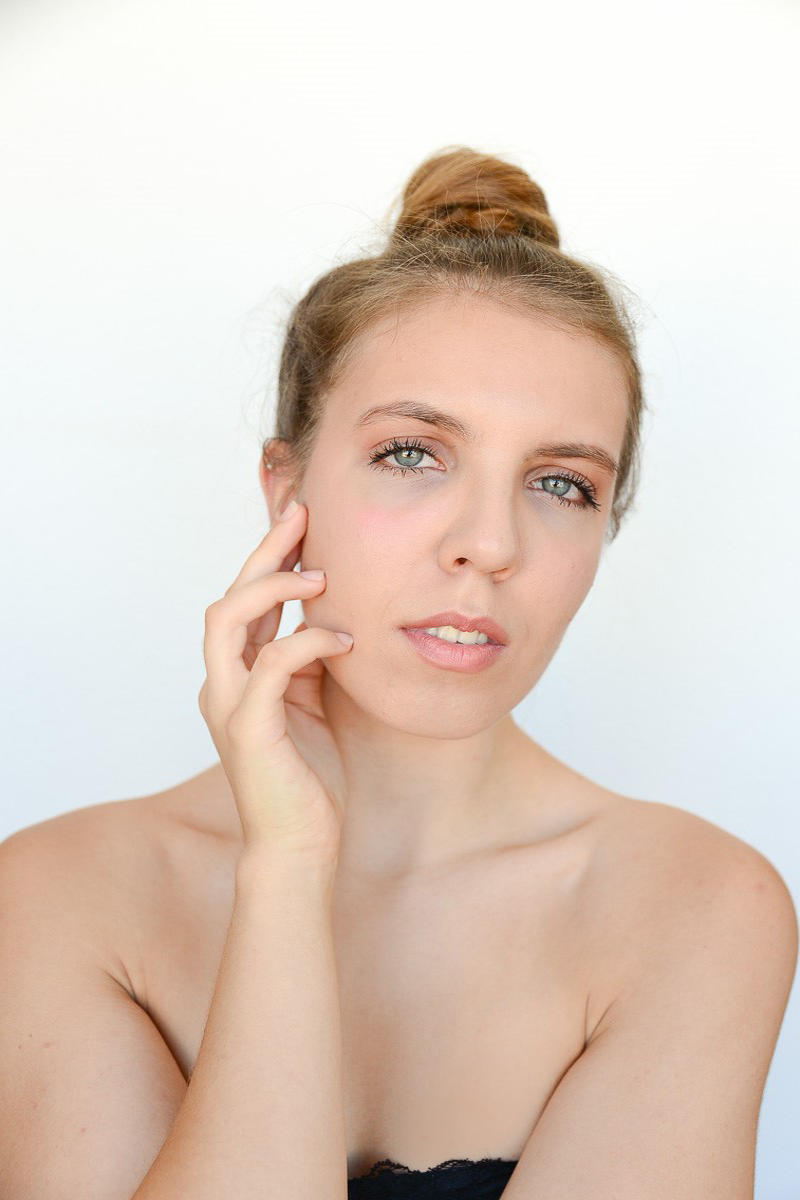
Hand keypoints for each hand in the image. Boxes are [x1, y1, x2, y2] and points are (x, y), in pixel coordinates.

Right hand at [198, 500, 352, 860]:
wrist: (300, 845)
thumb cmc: (310, 777)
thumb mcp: (314, 704)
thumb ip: (310, 662)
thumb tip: (331, 618)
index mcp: (238, 677)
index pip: (245, 603)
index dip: (269, 558)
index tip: (303, 521)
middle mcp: (223, 684)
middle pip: (230, 598)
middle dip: (265, 552)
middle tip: (303, 516)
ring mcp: (229, 704)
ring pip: (229, 621)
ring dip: (272, 589)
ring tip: (319, 575)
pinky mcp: (248, 728)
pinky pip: (271, 665)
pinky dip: (307, 642)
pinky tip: (344, 638)